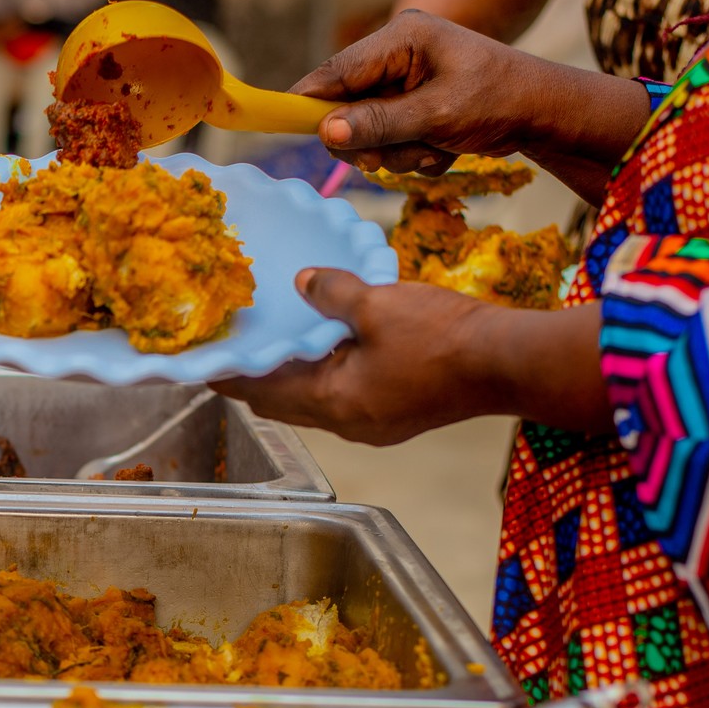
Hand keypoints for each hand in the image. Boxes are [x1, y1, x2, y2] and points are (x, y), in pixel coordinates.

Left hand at [210, 269, 612, 444]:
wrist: (509, 362)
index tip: (200, 367)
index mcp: (334, 404)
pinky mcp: (399, 415)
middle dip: (256, 380)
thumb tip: (302, 283)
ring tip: (273, 350)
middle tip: (231, 355)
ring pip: (317, 402)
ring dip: (293, 378)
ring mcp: (376, 424)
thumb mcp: (378, 304)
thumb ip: (332, 294)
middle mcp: (348, 424)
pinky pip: (347, 398)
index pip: (262, 394)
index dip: (229, 379)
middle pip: (285, 404)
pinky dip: (327, 377)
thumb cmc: (443, 337)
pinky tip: (329, 351)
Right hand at [292, 10, 648, 203]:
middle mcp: (397, 55)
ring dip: (398, 152)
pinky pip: (389, 142)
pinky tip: (443, 147)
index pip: (337, 71)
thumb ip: (379, 123)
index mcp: (402, 38)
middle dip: (372, 139)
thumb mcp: (437, 114)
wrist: (543, 113)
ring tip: (436, 147)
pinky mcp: (411, 107)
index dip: (308, 100)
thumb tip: (325, 132)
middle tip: (396, 154)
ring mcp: (403, 82)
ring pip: (367, 133)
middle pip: (346, 108)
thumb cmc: (498, 100)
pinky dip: (412, 154)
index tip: (284, 125)